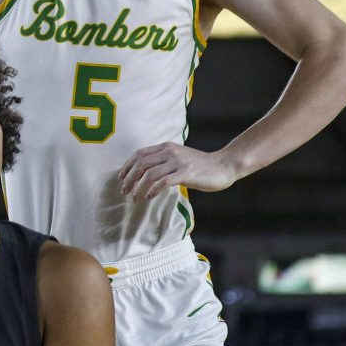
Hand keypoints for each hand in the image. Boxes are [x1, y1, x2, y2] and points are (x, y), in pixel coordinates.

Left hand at [119, 143, 237, 201]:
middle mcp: (170, 152)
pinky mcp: (186, 173)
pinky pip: (163, 182)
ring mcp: (178, 162)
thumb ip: (164, 161)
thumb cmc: (201, 166)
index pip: (139, 154)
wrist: (224, 166)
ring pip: (150, 174)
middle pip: (141, 164)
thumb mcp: (179, 158)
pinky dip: (153, 190)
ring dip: (139, 187)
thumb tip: (145, 174)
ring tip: (136, 198)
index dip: (127, 166)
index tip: (121, 177)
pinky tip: (149, 197)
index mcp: (166, 147)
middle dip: (129, 179)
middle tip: (125, 191)